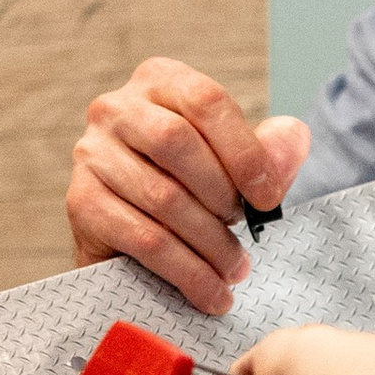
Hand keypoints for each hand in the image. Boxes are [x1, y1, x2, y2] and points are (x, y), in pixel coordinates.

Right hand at [69, 59, 312, 313]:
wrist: (132, 240)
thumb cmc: (191, 189)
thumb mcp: (234, 165)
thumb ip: (267, 151)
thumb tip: (294, 136)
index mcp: (159, 81)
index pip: (206, 101)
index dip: (245, 152)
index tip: (269, 199)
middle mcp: (115, 109)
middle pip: (175, 143)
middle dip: (221, 195)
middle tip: (244, 230)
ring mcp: (91, 154)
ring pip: (162, 197)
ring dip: (210, 243)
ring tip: (235, 269)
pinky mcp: (80, 203)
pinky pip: (143, 239)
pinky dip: (187, 272)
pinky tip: (211, 293)